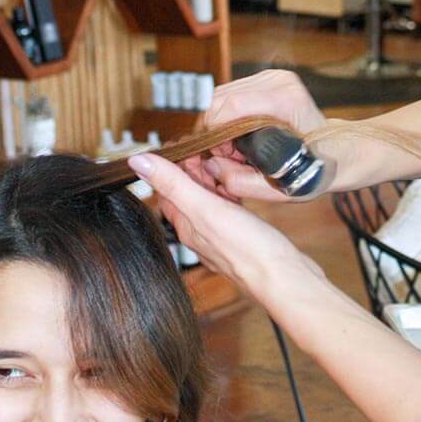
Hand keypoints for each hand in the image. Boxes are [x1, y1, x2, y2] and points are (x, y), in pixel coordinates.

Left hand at [128, 152, 323, 292]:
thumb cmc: (247, 249)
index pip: (166, 189)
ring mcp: (221, 236)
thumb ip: (173, 184)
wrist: (283, 278)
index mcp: (186, 226)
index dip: (170, 164)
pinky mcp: (242, 237)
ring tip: (221, 158)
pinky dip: (228, 192)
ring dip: (210, 179)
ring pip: (208, 201)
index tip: (182, 142)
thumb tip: (137, 162)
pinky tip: (237, 185)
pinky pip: (228, 209)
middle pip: (187, 194)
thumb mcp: (205, 209)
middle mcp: (200, 232)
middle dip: (191, 168)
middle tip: (204, 145)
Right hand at [183, 70, 330, 202]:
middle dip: (214, 128)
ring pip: (222, 94)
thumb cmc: (315, 170)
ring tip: (234, 147)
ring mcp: (275, 76)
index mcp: (287, 102)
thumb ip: (244, 181)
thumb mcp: (282, 188)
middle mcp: (281, 82)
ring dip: (219, 121)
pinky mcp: (269, 78)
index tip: (220, 155)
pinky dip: (227, 115)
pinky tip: (239, 134)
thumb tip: (211, 166)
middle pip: (221, 98)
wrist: (340, 152)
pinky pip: (232, 93)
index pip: (230, 106)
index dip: (215, 133)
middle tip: (226, 155)